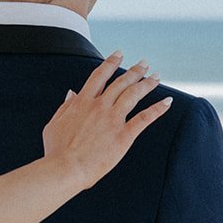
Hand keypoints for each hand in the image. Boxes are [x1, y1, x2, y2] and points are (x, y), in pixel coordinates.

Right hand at [41, 52, 170, 189]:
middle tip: (144, 64)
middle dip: (134, 71)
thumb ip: (65, 106)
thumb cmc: (56, 150)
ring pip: (133, 94)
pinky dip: (158, 109)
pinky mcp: (123, 135)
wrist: (65, 168)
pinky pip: (144, 118)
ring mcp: (112, 119)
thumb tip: (72, 93)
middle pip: (120, 82)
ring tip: (156, 77)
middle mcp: (99, 106)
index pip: (99, 76)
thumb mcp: (54, 124)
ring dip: (147, 83)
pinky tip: (168, 101)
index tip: (118, 54)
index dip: (110, 63)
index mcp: (82, 102)